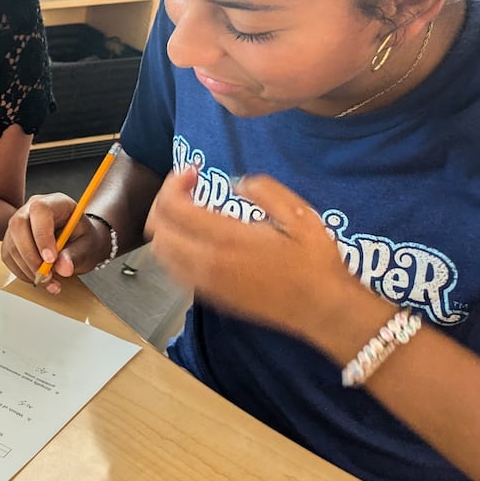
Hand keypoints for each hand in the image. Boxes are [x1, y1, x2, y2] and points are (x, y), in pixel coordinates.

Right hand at [1, 193, 109, 293]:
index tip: (51, 260)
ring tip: (48, 281)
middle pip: (18, 225)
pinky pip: (8, 256)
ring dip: (28, 268)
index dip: (42, 235)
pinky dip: (21, 272)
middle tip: (47, 276)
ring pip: (11, 244)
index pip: (40, 210)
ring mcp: (18, 223)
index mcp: (55, 203)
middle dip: (31, 256)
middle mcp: (32, 209)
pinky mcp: (11, 239)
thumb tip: (63, 268)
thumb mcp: (87, 246)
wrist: (78, 243)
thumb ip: (75, 255)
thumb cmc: (83, 239)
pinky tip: (38, 278)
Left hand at [148, 168, 361, 335]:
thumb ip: (263, 190)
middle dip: (165, 201)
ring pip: (159, 252)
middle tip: (188, 188)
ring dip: (166, 226)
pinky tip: (197, 239)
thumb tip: (235, 182)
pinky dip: (173, 249)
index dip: (174, 182)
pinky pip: (172, 270)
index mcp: (226, 239)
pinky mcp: (210, 297)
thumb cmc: (315, 261)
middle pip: (157, 229)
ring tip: (190, 210)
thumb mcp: (299, 214)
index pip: (173, 207)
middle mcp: (206, 263)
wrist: (323, 309)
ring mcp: (205, 283)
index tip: (194, 171)